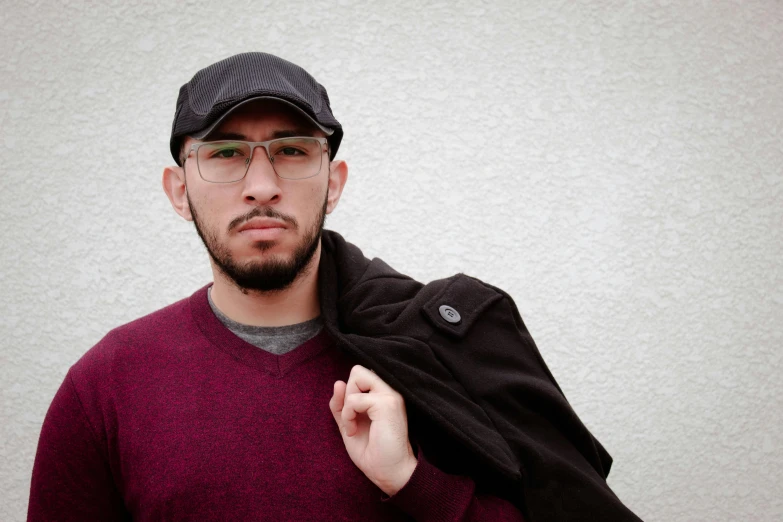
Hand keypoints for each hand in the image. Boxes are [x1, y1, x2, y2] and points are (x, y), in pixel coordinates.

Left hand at [329, 365, 417, 495]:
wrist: (387, 472)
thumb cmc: (371, 451)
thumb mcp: (349, 423)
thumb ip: (341, 405)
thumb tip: (338, 383)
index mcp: (382, 394)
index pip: (359, 375)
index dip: (349, 391)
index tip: (350, 415)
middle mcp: (389, 390)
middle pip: (358, 370)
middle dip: (348, 393)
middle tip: (352, 417)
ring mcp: (390, 395)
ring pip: (357, 376)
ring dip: (347, 405)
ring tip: (353, 426)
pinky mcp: (387, 404)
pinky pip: (354, 398)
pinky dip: (348, 415)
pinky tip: (354, 431)